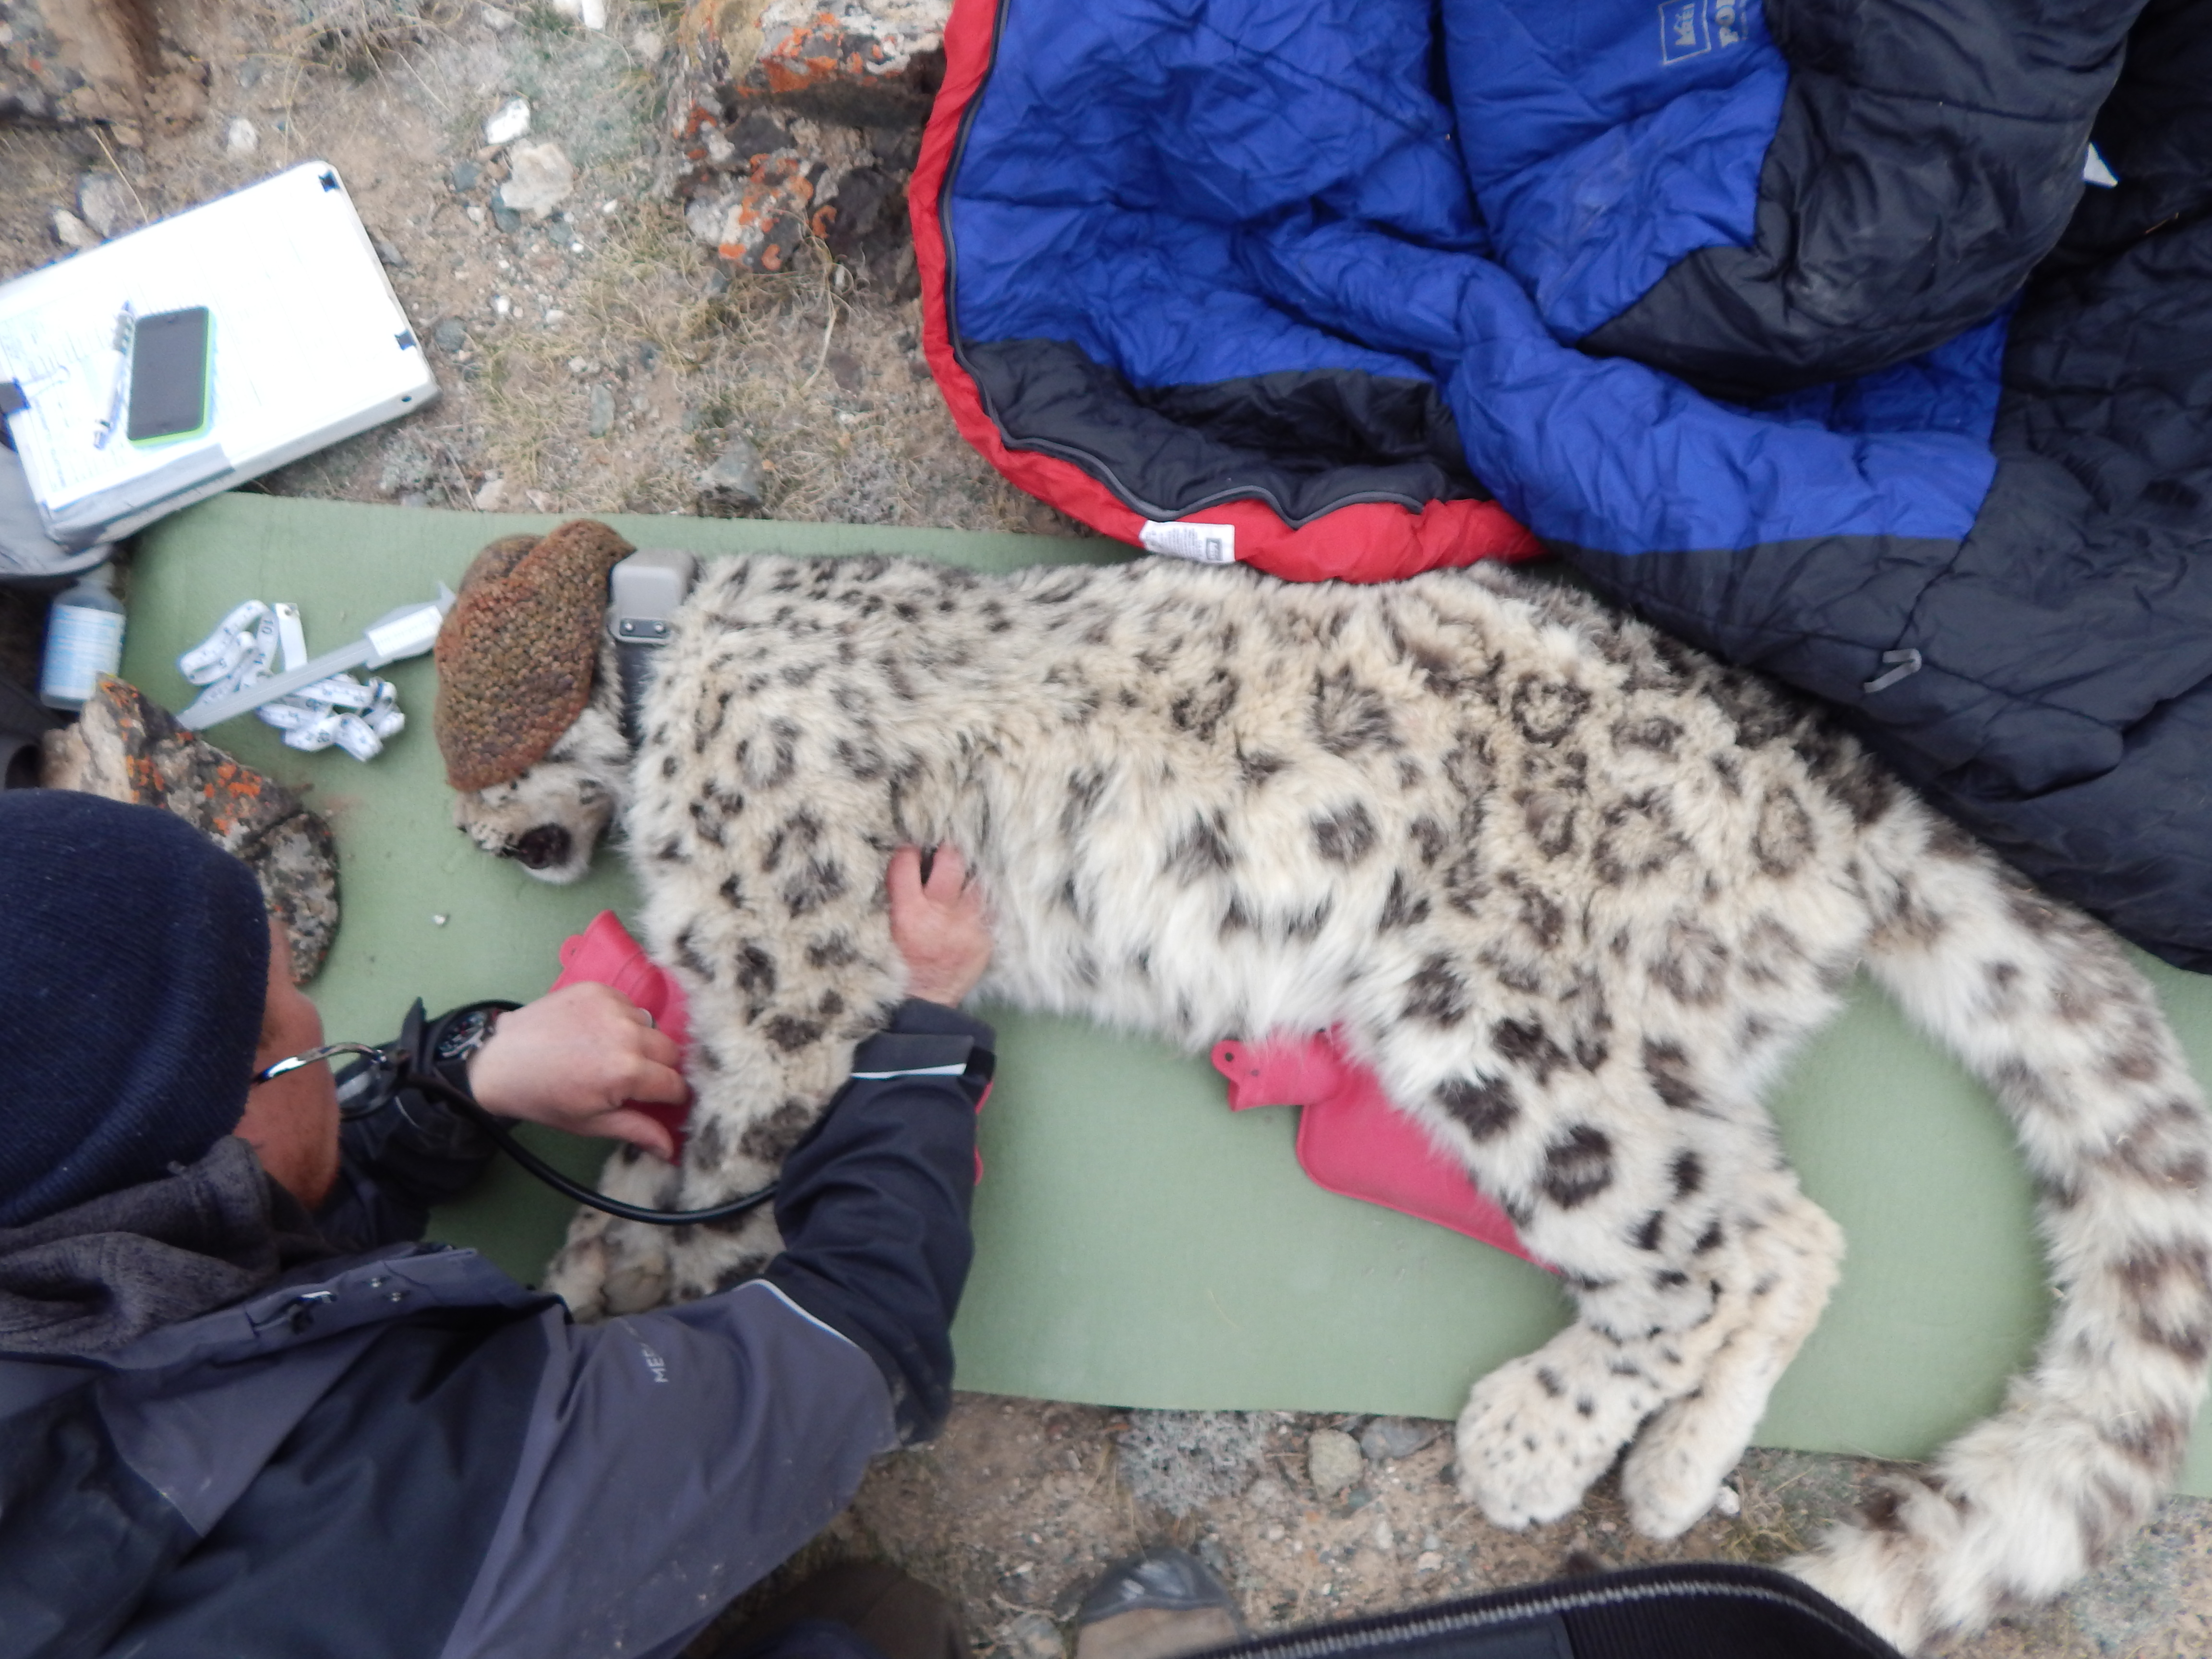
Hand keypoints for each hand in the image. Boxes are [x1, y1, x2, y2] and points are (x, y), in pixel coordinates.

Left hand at [465, 982, 688, 1159]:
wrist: (500, 1061)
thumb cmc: (545, 1098)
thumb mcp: (590, 1122)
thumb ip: (636, 1130)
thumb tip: (671, 1150)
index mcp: (627, 1072)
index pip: (675, 1083)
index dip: (673, 1095)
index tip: (662, 1100)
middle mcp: (627, 1034)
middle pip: (671, 1051)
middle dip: (660, 1068)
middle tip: (635, 1079)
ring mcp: (613, 1007)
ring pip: (651, 1026)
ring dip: (642, 1041)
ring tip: (612, 1053)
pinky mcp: (598, 989)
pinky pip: (629, 1005)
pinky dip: (622, 1019)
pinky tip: (598, 1032)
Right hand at [889, 844, 992, 1005]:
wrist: (923, 1005)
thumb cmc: (895, 966)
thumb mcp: (881, 931)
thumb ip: (892, 897)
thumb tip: (904, 861)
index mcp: (908, 914)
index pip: (907, 862)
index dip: (907, 853)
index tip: (909, 855)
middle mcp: (943, 917)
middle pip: (952, 861)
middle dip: (945, 853)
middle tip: (940, 855)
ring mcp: (969, 927)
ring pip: (976, 881)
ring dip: (966, 879)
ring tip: (957, 881)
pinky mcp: (986, 939)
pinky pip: (988, 908)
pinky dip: (977, 904)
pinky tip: (968, 905)